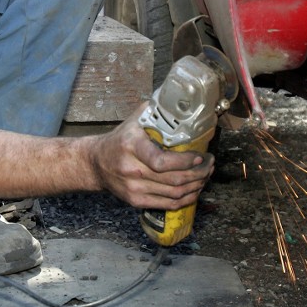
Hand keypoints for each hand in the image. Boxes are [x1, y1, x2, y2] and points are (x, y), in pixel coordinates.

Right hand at [90, 103, 214, 209]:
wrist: (96, 162)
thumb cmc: (119, 139)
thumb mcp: (133, 121)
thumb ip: (155, 112)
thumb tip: (179, 102)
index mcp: (131, 147)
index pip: (162, 161)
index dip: (185, 162)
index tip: (200, 156)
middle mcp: (132, 169)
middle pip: (173, 179)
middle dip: (199, 173)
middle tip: (210, 164)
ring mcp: (134, 188)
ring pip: (174, 193)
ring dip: (196, 185)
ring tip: (205, 176)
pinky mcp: (136, 201)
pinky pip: (167, 204)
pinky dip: (185, 199)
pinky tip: (194, 190)